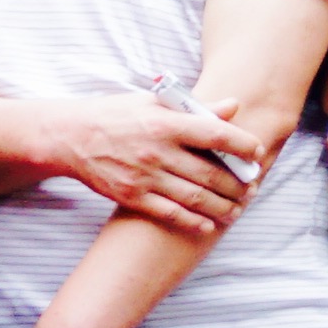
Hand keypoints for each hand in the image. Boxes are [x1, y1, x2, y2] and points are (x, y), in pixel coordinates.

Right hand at [50, 83, 264, 238]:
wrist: (70, 137)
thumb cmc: (116, 115)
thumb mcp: (154, 102)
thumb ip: (195, 108)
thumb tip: (233, 106)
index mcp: (165, 123)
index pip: (215, 135)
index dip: (242, 145)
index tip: (257, 152)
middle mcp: (157, 151)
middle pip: (210, 172)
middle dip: (238, 183)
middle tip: (254, 187)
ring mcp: (144, 177)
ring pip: (194, 197)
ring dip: (222, 206)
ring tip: (238, 208)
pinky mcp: (131, 197)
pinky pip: (170, 213)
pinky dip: (193, 221)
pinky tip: (209, 224)